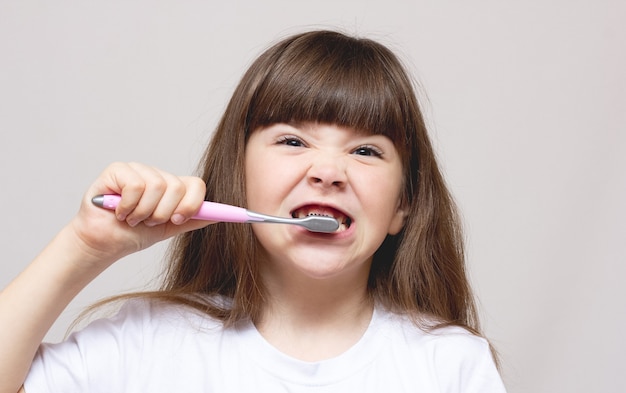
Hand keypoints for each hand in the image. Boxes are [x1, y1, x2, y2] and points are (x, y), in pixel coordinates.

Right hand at [68, 162, 208, 266]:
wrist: (104, 243)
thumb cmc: (133, 235)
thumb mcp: (169, 229)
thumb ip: (193, 220)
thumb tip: (219, 215)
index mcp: (172, 188)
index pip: (196, 185)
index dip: (191, 204)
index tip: (178, 220)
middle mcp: (157, 175)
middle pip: (177, 187)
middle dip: (162, 213)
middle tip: (147, 222)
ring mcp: (138, 170)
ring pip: (157, 186)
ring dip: (143, 212)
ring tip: (132, 218)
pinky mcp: (118, 170)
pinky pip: (136, 185)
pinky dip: (128, 205)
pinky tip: (119, 211)